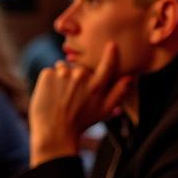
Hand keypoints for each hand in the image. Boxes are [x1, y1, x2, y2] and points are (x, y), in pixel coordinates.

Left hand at [29, 41, 131, 165]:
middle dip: (77, 76)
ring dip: (62, 77)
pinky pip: (50, 71)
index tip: (111, 44)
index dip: (110, 54)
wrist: (54, 133)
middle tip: (72, 95)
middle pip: (80, 67)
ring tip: (60, 96)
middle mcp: (81, 76)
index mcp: (96, 85)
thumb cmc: (80, 123)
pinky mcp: (47, 74)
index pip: (107, 64)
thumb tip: (130, 78)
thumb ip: (119, 93)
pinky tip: (50, 94)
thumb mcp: (104, 110)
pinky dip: (49, 80)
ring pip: (64, 68)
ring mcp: (63, 73)